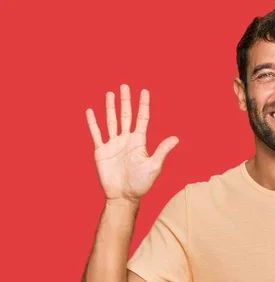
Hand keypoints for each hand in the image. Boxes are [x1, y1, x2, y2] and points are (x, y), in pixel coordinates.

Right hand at [86, 84, 178, 202]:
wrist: (123, 196)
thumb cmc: (141, 183)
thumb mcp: (153, 166)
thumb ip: (162, 150)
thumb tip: (176, 138)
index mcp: (139, 141)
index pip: (142, 118)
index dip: (143, 105)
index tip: (144, 91)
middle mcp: (126, 140)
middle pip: (126, 115)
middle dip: (126, 101)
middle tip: (125, 85)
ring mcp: (113, 144)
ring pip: (111, 121)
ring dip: (110, 107)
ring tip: (110, 93)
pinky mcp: (101, 151)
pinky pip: (96, 134)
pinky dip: (93, 122)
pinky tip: (90, 111)